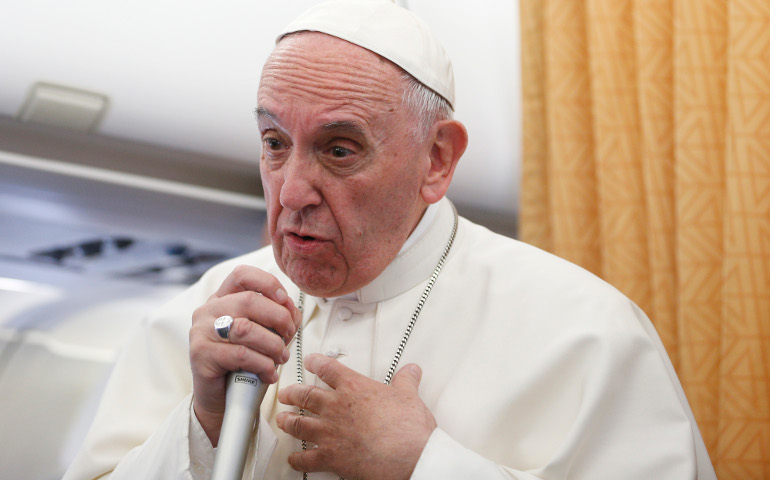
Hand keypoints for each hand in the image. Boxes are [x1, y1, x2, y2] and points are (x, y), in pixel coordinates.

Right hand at [189, 265, 301, 445]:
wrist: (222, 400)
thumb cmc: (246, 365)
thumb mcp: (265, 335)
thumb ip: (278, 318)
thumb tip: (293, 310)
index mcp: (223, 299)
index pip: (242, 275)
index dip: (267, 283)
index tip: (285, 300)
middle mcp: (208, 311)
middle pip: (249, 301)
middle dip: (278, 318)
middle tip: (289, 335)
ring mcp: (201, 331)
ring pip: (246, 328)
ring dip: (273, 344)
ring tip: (281, 358)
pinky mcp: (201, 355)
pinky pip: (240, 354)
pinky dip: (263, 364)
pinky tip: (270, 374)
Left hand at [276, 353, 436, 479]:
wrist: (407, 456)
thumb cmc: (407, 427)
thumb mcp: (409, 396)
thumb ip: (406, 381)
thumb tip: (410, 371)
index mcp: (354, 388)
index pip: (328, 369)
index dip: (316, 363)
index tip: (309, 361)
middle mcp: (336, 407)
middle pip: (306, 395)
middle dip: (292, 393)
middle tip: (285, 393)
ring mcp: (330, 433)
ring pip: (299, 424)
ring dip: (288, 421)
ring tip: (282, 419)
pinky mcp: (330, 457)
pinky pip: (306, 458)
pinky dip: (297, 459)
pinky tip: (294, 458)